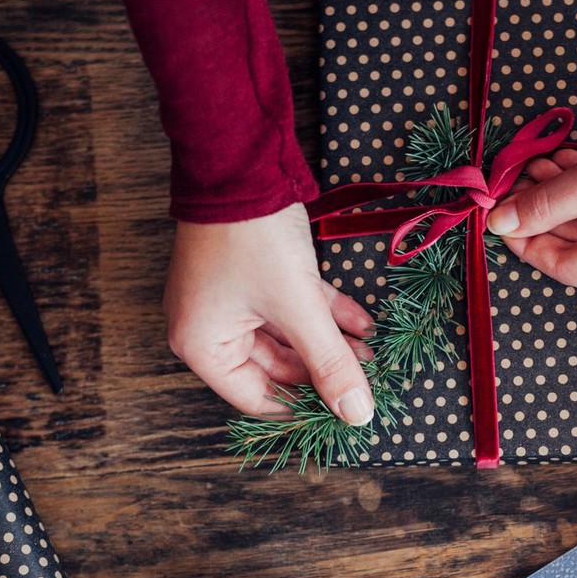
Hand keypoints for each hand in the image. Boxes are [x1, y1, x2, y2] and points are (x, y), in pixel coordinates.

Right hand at [164, 203, 375, 421]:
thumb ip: (329, 362)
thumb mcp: (298, 307)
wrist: (241, 164)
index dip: (305, 407)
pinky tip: (364, 323)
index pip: (258, 398)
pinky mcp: (253, 273)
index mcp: (203, 346)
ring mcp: (232, 298)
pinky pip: (291, 305)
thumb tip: (356, 413)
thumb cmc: (253, 239)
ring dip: (331, 342)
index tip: (346, 410)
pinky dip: (324, 313)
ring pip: (289, 334)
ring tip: (373, 352)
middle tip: (369, 378)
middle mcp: (211, 326)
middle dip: (325, 369)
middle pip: (277, 367)